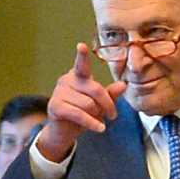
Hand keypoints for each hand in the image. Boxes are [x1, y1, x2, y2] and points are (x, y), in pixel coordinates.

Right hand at [37, 43, 126, 161]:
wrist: (62, 133)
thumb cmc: (81, 115)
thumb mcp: (98, 104)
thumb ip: (109, 94)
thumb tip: (123, 85)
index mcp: (77, 75)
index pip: (82, 64)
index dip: (82, 56)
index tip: (81, 45)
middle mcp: (66, 80)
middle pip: (95, 89)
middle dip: (107, 104)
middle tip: (113, 115)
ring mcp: (59, 92)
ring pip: (88, 104)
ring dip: (97, 116)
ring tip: (96, 121)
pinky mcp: (55, 106)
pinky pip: (79, 114)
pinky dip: (92, 123)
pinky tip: (100, 129)